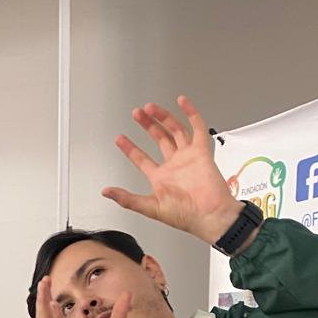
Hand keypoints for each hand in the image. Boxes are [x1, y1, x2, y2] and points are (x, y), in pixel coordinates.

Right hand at [35, 279, 130, 317]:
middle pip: (45, 315)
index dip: (48, 297)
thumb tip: (127, 295)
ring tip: (44, 288)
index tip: (49, 281)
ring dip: (44, 304)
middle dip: (42, 296)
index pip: (53, 312)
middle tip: (43, 281)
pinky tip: (55, 306)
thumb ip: (120, 311)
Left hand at [102, 96, 244, 246]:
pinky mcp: (202, 151)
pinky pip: (197, 127)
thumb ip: (127, 199)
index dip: (129, 148)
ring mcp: (188, 156)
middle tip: (136, 114)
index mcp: (161, 178)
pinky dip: (191, 113)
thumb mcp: (150, 208)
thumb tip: (107, 192)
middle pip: (159, 138)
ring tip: (150, 108)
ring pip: (174, 130)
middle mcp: (174, 165)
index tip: (119, 139)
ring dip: (163, 117)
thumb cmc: (185, 215)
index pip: (141, 159)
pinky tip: (182, 102)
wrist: (210, 215)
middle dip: (147, 125)